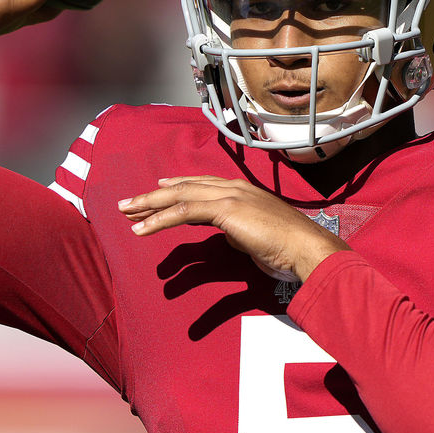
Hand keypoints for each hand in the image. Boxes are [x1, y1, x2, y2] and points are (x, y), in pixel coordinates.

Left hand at [118, 176, 349, 282]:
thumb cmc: (288, 248)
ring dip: (150, 205)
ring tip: (127, 213)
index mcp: (242, 190)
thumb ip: (240, 230)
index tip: (157, 190)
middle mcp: (234, 187)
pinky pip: (184, 213)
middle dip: (154, 194)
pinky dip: (160, 220)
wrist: (306, 247)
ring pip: (180, 196)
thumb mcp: (257, 235)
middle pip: (185, 187)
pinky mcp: (226, 210)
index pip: (202, 184)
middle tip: (129, 203)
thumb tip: (229, 234)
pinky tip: (142, 228)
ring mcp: (230, 196)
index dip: (177, 187)